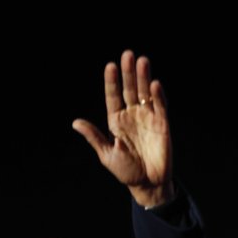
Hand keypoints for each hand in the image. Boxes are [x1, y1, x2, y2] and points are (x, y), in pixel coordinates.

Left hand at [72, 49, 173, 207]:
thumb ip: (94, 137)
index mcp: (116, 122)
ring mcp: (148, 118)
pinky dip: (158, 95)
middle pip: (129, 90)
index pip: (113, 97)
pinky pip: (160, 106)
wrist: (147, 183)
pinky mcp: (163, 123)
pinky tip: (154, 84)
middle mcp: (132, 116)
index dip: (112, 82)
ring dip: (143, 78)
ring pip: (145, 94)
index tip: (110, 66)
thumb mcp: (106, 154)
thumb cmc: (125, 170)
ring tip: (142, 61)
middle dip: (128, 73)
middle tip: (127, 54)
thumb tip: (75, 122)